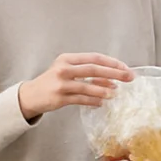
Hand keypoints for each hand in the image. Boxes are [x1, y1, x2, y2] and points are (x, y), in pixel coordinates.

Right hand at [17, 53, 133, 121]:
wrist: (31, 95)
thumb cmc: (52, 81)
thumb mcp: (67, 71)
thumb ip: (86, 74)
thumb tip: (112, 80)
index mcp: (67, 58)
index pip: (94, 57)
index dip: (111, 62)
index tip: (125, 67)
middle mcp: (64, 69)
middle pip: (93, 69)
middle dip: (114, 73)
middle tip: (128, 77)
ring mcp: (61, 84)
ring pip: (88, 86)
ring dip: (104, 90)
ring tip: (116, 93)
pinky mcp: (59, 98)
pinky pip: (81, 100)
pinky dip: (93, 101)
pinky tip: (102, 103)